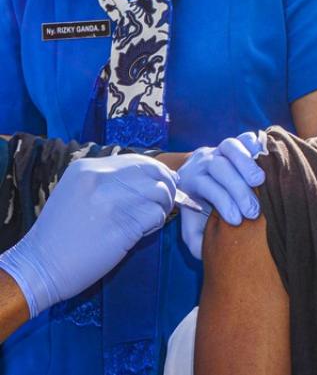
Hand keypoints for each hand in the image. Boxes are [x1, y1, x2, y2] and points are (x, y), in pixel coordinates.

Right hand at [0, 155, 176, 317]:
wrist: (40, 265)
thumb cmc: (62, 233)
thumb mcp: (78, 192)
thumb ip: (110, 181)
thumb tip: (153, 178)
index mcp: (88, 167)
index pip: (138, 160)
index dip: (157, 172)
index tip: (163, 185)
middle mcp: (101, 178)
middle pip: (153, 172)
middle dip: (166, 187)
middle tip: (162, 203)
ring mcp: (112, 200)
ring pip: (160, 192)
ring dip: (161, 207)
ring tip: (147, 221)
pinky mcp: (123, 223)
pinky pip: (156, 215)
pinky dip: (156, 224)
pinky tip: (142, 233)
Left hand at [178, 133, 264, 259]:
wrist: (202, 177)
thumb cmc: (202, 206)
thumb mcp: (193, 225)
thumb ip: (196, 239)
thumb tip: (205, 250)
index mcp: (192, 179)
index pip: (207, 186)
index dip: (223, 203)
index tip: (237, 221)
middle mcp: (206, 160)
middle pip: (220, 167)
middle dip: (238, 190)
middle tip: (254, 211)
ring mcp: (222, 148)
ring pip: (231, 147)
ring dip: (246, 163)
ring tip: (261, 181)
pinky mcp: (239, 141)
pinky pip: (247, 138)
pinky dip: (258, 146)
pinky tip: (268, 162)